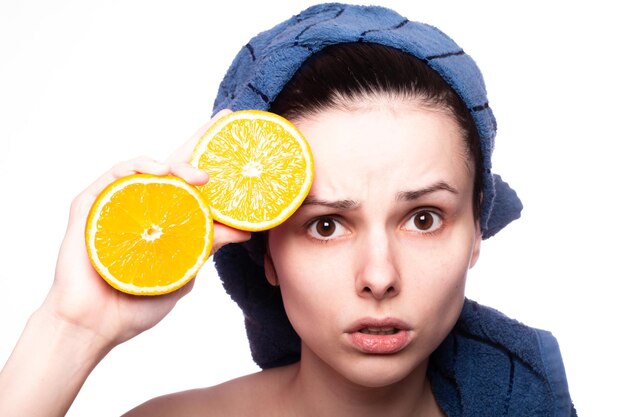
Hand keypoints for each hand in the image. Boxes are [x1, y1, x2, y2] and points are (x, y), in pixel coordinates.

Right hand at [43, 108, 250, 349]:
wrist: (97, 326)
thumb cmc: (137, 302)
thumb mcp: (183, 270)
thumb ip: (207, 246)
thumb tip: (244, 229)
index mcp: (166, 218)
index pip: (190, 181)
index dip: (208, 154)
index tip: (231, 130)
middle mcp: (143, 204)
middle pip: (172, 163)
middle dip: (198, 141)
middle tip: (222, 132)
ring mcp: (117, 202)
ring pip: (146, 166)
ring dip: (175, 164)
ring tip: (198, 176)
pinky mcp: (91, 205)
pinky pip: (115, 176)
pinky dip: (137, 168)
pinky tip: (157, 172)